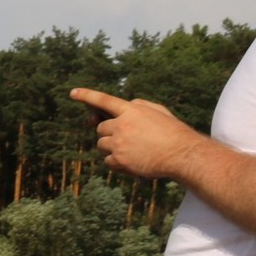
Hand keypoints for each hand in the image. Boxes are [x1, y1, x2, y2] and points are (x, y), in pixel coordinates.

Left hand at [71, 89, 200, 179]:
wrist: (182, 154)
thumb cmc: (173, 133)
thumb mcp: (158, 111)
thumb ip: (138, 106)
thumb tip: (124, 106)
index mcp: (132, 110)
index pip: (104, 100)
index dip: (87, 96)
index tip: (73, 93)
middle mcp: (122, 124)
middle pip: (101, 128)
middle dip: (110, 133)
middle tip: (128, 139)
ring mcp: (119, 143)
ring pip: (101, 145)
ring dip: (112, 147)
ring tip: (133, 150)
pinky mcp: (119, 160)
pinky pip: (107, 161)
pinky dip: (116, 163)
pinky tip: (133, 162)